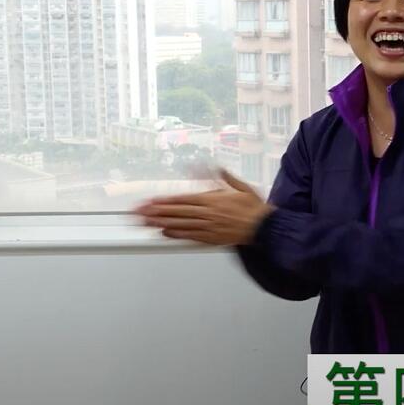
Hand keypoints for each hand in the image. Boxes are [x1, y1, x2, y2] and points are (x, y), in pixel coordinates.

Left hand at [135, 169, 274, 245]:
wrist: (264, 227)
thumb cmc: (253, 208)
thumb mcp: (239, 186)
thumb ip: (223, 176)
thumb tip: (212, 165)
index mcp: (212, 199)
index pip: (182, 199)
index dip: (164, 200)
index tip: (151, 200)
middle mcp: (207, 214)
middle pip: (176, 212)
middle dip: (156, 212)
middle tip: (139, 212)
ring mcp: (208, 227)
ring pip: (180, 225)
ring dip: (161, 224)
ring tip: (145, 223)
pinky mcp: (211, 239)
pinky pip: (190, 237)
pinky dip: (176, 235)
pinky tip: (164, 233)